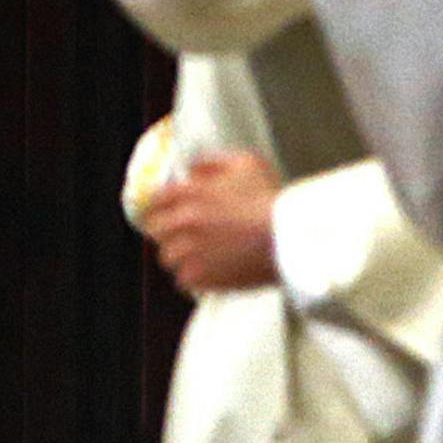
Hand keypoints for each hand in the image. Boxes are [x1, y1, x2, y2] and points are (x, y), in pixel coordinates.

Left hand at [141, 152, 282, 293]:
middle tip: (180, 234)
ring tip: (197, 255)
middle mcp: (183, 222)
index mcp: (189, 193)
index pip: (154, 199)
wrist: (288, 237)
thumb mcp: (245, 162)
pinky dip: (193, 277)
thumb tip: (192, 169)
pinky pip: (183, 280)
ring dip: (179, 255)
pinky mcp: (201, 277)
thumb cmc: (270, 198)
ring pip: (167, 257)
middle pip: (155, 230)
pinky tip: (208, 271)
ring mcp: (190, 252)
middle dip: (165, 230)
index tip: (164, 211)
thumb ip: (212, 162)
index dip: (159, 206)